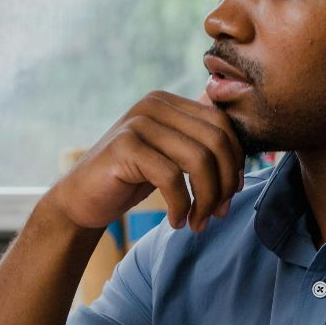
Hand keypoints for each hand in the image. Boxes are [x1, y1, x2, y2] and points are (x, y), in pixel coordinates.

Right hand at [46, 90, 243, 232]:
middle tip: (218, 214)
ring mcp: (138, 123)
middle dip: (224, 184)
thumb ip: (197, 145)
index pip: (222, 124)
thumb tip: (244, 152)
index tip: (230, 195)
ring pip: (198, 159)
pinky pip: (171, 177)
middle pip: (215, 141)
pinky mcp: (124, 147)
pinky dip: (181, 206)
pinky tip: (176, 221)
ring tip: (198, 223)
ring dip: (206, 199)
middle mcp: (154, 104)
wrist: (81, 200)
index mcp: (168, 102)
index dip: (235, 162)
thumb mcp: (169, 158)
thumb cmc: (130, 180)